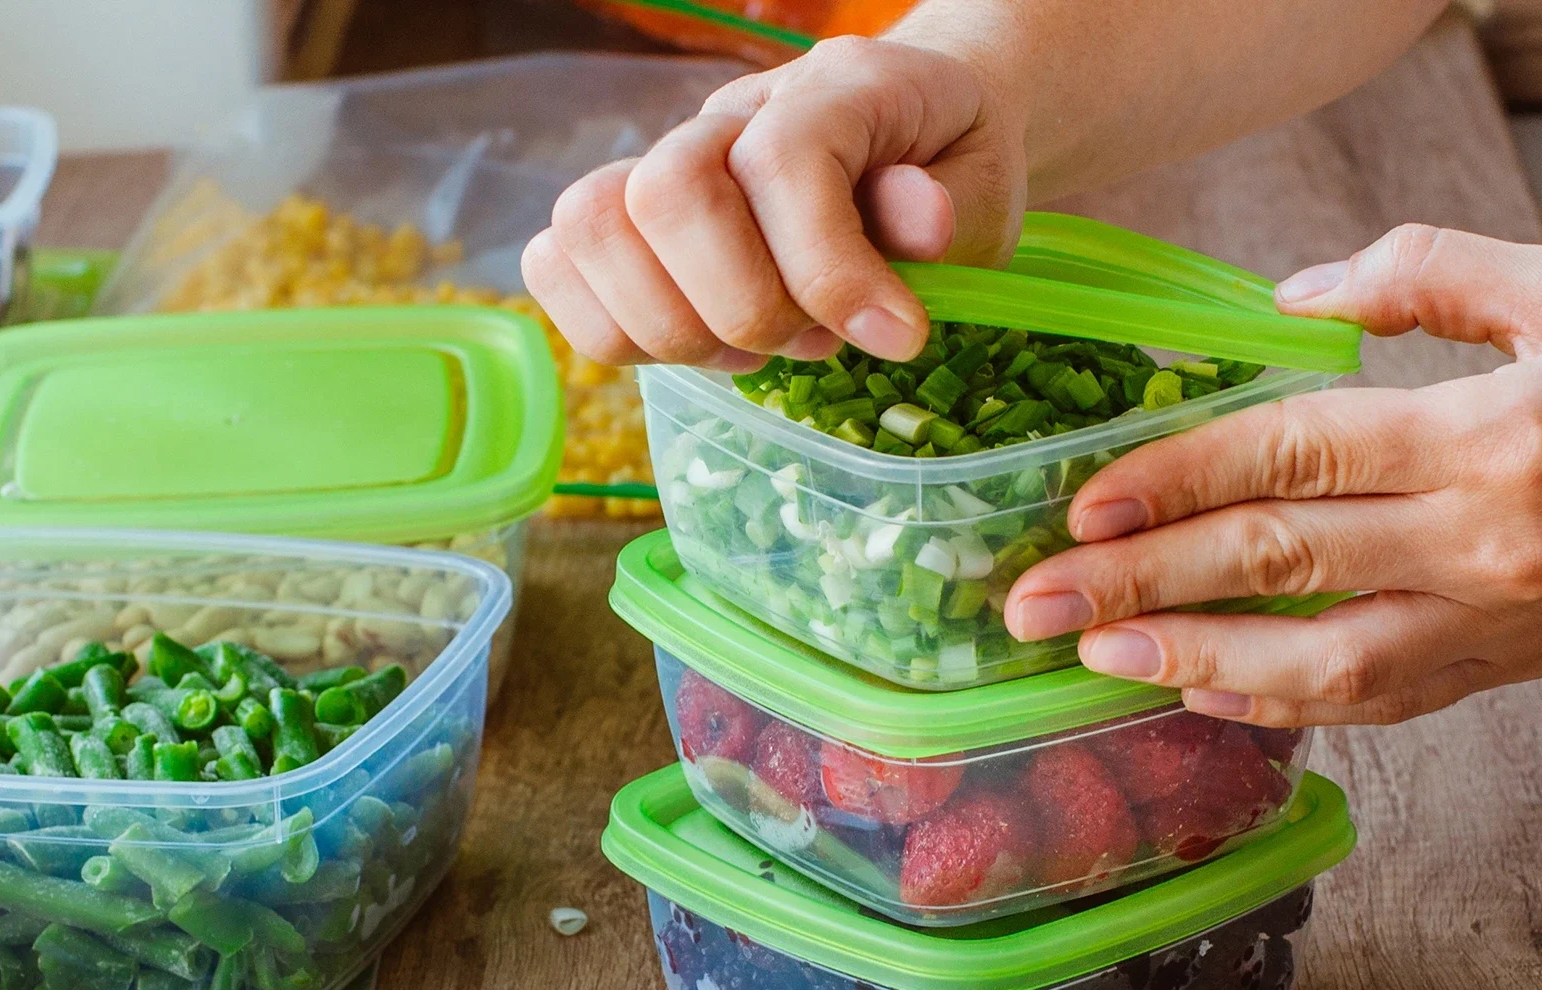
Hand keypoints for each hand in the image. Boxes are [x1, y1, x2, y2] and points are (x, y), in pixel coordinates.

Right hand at [521, 36, 1025, 370]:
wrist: (914, 128)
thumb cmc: (947, 168)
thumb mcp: (985, 188)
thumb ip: (952, 209)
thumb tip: (919, 224)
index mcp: (832, 88)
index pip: (781, 164)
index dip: (828, 270)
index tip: (896, 337)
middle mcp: (730, 114)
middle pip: (665, 193)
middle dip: (741, 304)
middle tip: (812, 341)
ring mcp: (665, 159)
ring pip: (592, 228)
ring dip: (675, 327)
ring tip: (756, 348)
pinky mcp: (626, 216)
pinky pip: (556, 265)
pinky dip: (613, 329)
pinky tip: (700, 345)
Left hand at [1001, 224, 1541, 725]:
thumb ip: (1423, 275)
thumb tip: (1286, 300)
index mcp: (1492, 435)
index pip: (1295, 456)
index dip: (1176, 478)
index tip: (1083, 501)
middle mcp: (1483, 543)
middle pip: (1277, 563)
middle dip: (1140, 582)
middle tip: (1031, 600)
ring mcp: (1493, 622)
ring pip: (1314, 661)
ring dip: (1189, 661)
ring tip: (1092, 658)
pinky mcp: (1504, 669)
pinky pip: (1371, 699)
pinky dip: (1278, 702)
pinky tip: (1202, 690)